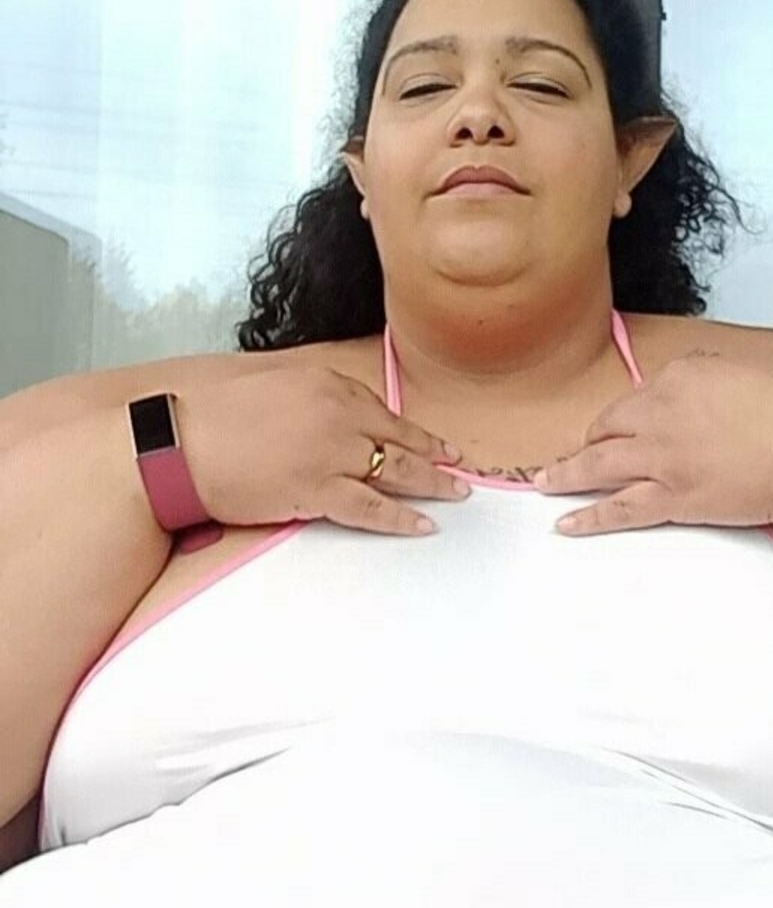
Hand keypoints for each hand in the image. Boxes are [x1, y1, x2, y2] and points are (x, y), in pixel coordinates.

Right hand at [178, 365, 466, 536]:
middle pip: (400, 439)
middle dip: (435, 454)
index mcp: (325, 384)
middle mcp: (338, 414)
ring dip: (434, 483)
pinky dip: (402, 518)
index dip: (411, 429)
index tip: (431, 440)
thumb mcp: (266, 385)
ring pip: (398, 472)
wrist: (176, 444)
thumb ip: (306, 396)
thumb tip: (327, 411)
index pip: (380, 409)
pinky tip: (425, 524)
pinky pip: (373, 507)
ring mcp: (332, 453)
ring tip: (458, 493)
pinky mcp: (318, 490)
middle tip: (460, 464)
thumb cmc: (209, 416)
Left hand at [532, 352, 772, 534]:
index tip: (617, 430)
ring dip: (566, 475)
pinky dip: (587, 517)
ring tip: (545, 483)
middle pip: (607, 428)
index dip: (625, 418)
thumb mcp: (748, 377)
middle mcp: (662, 412)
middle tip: (571, 457)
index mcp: (682, 376)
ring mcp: (664, 457)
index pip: (637, 398)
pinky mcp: (674, 497)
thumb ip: (711, 381)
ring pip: (598, 466)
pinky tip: (566, 523)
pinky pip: (617, 509)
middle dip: (589, 443)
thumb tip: (691, 390)